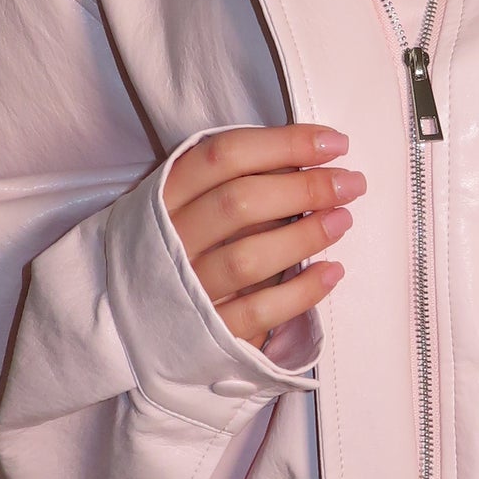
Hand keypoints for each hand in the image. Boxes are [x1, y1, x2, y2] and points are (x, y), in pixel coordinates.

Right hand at [163, 124, 365, 351]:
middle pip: (239, 203)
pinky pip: (259, 312)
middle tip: (351, 182)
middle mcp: (170, 241)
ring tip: (343, 220)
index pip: (224, 156)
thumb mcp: (183, 205)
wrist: (127, 323)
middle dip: (304, 187)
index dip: (284, 144)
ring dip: (305, 236)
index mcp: (163, 196)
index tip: (335, 143)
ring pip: (248, 258)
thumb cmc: (171, 249)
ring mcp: (186, 290)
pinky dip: (301, 292)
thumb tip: (306, 161)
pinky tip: (332, 272)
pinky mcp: (207, 335)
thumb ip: (230, 183)